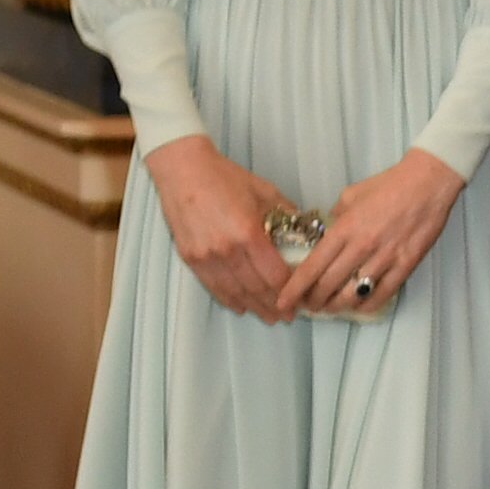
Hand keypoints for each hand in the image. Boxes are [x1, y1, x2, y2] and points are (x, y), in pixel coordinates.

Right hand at [142, 136, 305, 321]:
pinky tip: (241, 306)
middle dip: (275, 306)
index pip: (274, 275)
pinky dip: (228, 299)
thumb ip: (286, 214)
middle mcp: (227, 250)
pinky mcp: (191, 257)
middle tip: (288, 316)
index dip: (289, 291)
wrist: (183, 170)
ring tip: (269, 318)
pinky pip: (213, 286)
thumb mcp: (264, 191)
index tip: (300, 299)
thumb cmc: (225, 177)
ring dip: (254, 307)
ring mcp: (207, 256)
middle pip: (256, 288)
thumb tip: (307, 230)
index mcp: (249, 233)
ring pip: (235, 292)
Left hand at [270, 148, 464, 321]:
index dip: (295, 288)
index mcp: (344, 229)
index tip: (283, 302)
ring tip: (330, 307)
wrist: (428, 183)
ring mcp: (384, 258)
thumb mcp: (351, 196)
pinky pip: (381, 294)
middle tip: (307, 305)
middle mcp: (361, 247)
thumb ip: (335, 218)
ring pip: (353, 295)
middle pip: (328, 285)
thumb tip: (327, 234)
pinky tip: (358, 305)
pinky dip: (366, 305)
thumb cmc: (388, 185)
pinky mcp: (405, 266)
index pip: (312, 266)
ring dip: (337, 306)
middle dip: (313, 301)